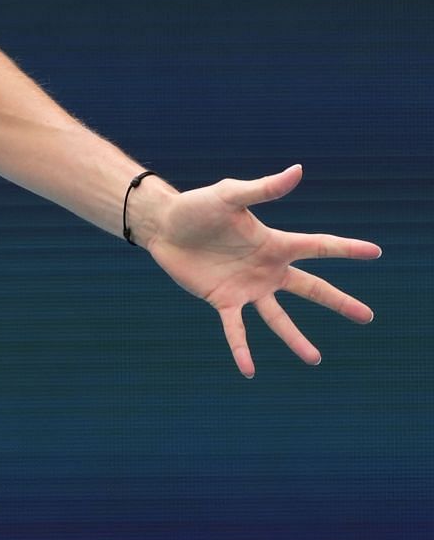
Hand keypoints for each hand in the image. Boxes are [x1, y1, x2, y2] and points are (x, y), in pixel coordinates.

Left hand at [144, 164, 380, 376]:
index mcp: (274, 243)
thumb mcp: (229, 195)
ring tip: (314, 360)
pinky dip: (241, 349)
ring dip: (296, 339)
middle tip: (367, 317)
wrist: (163, 226)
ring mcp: (246, 287)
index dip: (346, 249)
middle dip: (339, 302)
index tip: (376, 252)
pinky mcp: (222, 300)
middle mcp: (266, 268)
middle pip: (311, 288)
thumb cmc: (197, 206)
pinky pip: (236, 329)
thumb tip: (298, 170)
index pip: (318, 246)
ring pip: (278, 318)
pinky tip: (248, 370)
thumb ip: (263, 189)